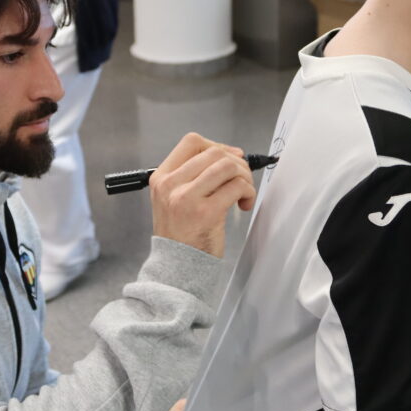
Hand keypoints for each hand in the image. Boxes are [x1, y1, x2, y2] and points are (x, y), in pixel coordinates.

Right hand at [150, 133, 256, 256]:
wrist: (177, 268)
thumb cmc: (181, 234)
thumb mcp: (173, 199)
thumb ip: (193, 175)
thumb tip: (229, 154)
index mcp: (162, 178)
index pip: (192, 142)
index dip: (217, 145)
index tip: (230, 158)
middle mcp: (171, 185)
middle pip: (213, 152)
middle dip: (236, 163)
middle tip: (242, 179)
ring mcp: (187, 198)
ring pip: (227, 166)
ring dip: (244, 177)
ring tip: (244, 193)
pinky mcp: (206, 213)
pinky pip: (236, 187)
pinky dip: (248, 192)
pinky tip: (244, 204)